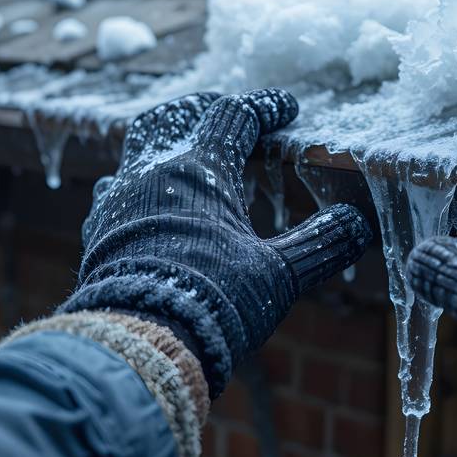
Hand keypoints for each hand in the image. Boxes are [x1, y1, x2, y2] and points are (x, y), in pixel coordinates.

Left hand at [62, 88, 371, 395]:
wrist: (136, 348)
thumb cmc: (212, 303)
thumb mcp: (279, 274)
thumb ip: (320, 245)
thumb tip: (359, 223)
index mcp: (198, 170)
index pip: (233, 117)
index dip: (264, 108)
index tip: (286, 108)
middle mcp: (149, 175)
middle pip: (171, 118)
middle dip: (204, 110)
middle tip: (230, 116)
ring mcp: (116, 205)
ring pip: (137, 153)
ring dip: (167, 148)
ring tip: (192, 162)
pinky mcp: (97, 238)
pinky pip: (116, 193)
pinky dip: (142, 187)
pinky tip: (151, 208)